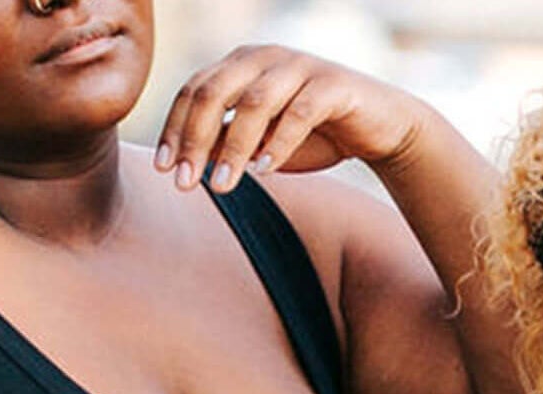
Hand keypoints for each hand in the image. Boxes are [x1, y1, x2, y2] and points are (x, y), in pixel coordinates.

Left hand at [155, 47, 429, 191]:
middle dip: (195, 140)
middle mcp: (264, 57)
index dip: (175, 129)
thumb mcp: (261, 143)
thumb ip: (227, 142)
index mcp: (241, 65)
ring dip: (234, 148)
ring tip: (222, 187)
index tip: (164, 170)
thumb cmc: (315, 135)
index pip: (194, 91)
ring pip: (253, 103)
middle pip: (214, 92)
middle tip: (185, 184)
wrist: (378, 129)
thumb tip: (185, 161)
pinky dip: (278, 143)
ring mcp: (299, 66)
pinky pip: (298, 113)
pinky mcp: (332, 85)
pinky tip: (264, 172)